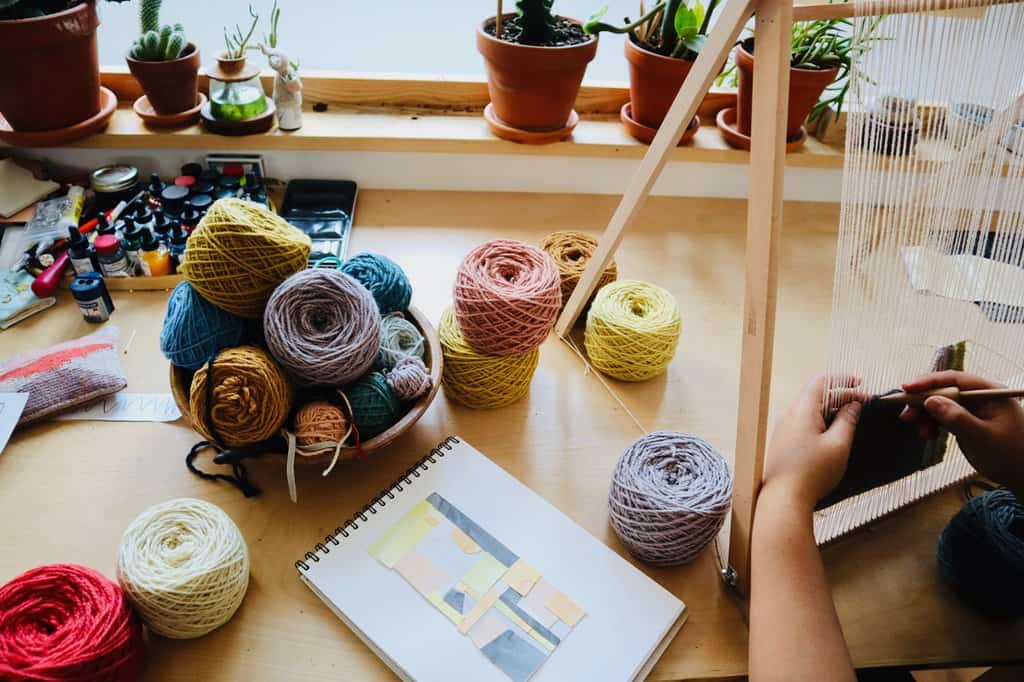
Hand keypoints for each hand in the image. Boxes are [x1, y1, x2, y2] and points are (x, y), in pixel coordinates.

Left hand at [763, 375, 865, 510]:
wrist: (784, 498)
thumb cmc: (811, 473)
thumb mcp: (838, 445)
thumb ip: (847, 420)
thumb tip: (853, 405)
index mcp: (802, 410)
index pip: (822, 382)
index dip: (843, 380)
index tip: (860, 385)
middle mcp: (788, 415)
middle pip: (816, 395)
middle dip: (840, 396)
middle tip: (862, 405)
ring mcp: (783, 428)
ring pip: (809, 410)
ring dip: (831, 410)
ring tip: (850, 419)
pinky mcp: (782, 441)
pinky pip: (803, 423)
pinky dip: (820, 422)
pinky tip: (832, 434)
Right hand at [900, 371, 1023, 495]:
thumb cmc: (1011, 456)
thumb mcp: (982, 438)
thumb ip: (957, 418)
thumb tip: (930, 401)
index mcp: (990, 393)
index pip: (955, 379)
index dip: (929, 382)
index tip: (907, 389)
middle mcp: (980, 397)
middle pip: (944, 391)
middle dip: (923, 402)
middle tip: (907, 416)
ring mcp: (973, 409)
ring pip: (940, 404)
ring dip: (926, 416)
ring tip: (922, 433)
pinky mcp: (967, 421)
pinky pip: (944, 416)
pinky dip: (933, 424)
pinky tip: (930, 435)